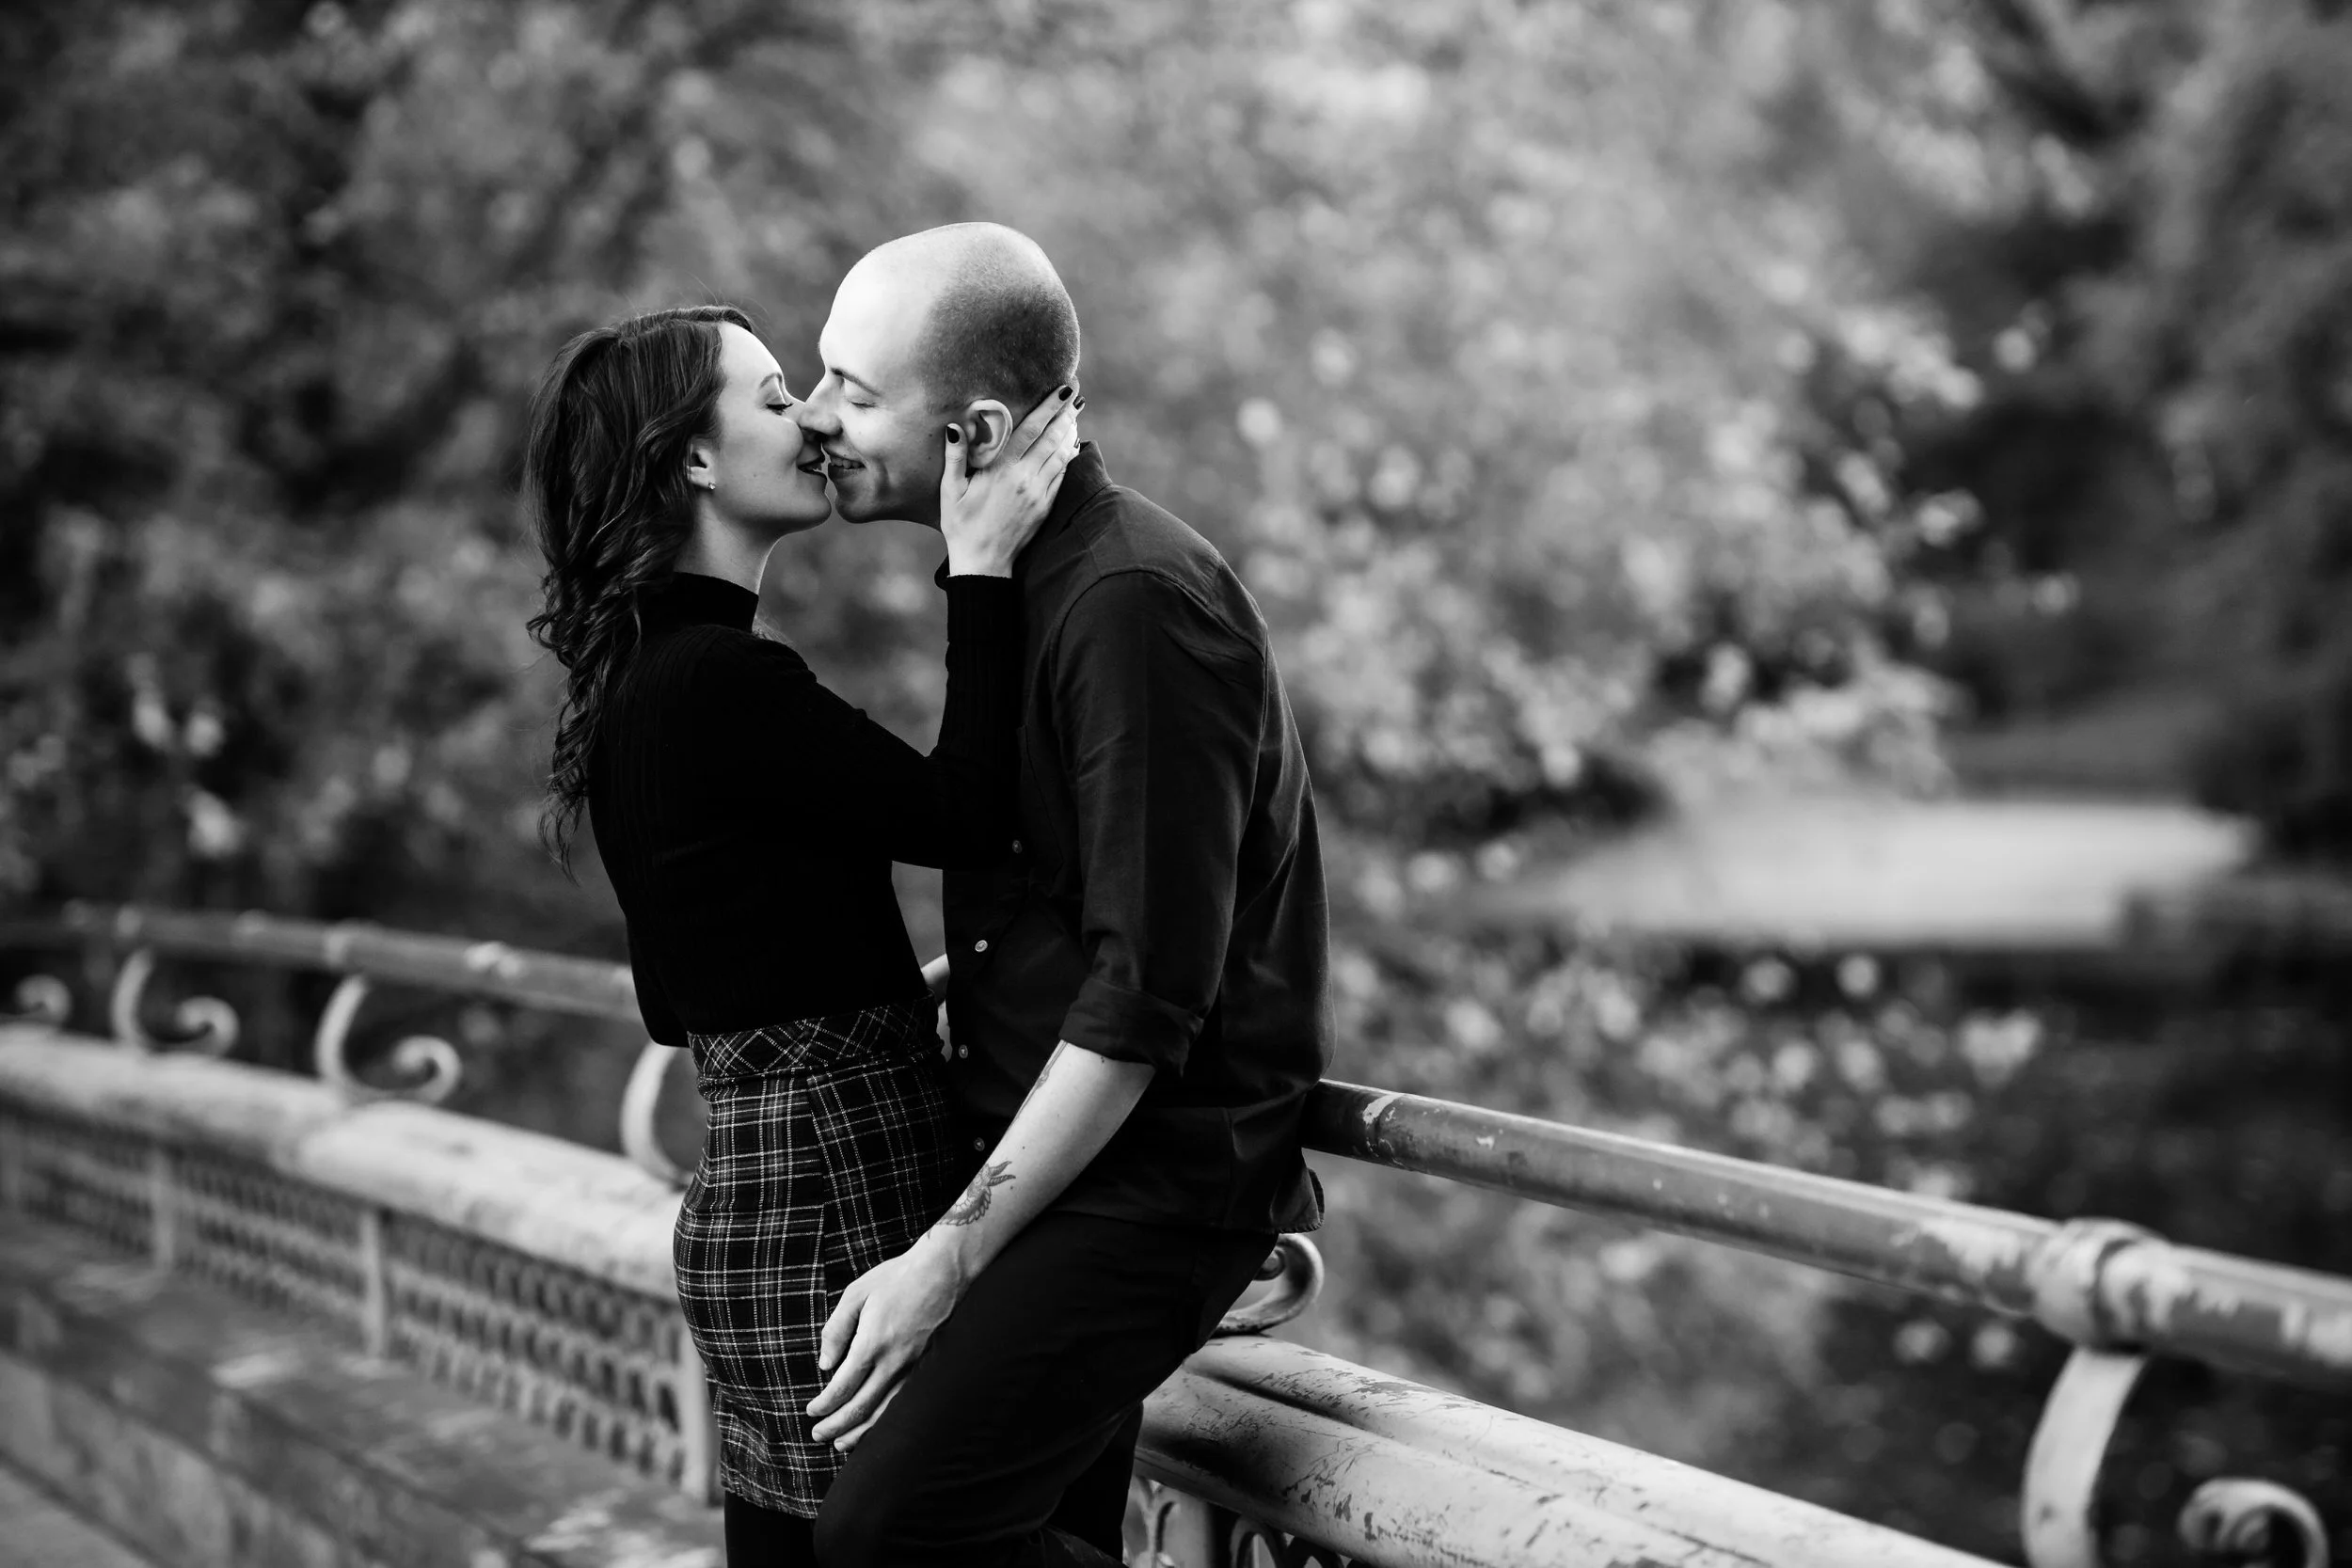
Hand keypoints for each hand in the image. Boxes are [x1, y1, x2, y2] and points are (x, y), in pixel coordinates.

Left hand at [806, 1234, 969, 1445]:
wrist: (946, 1269)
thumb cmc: (899, 1277)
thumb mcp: (857, 1293)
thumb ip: (836, 1329)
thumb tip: (825, 1364)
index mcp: (872, 1343)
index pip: (842, 1387)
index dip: (824, 1405)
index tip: (811, 1412)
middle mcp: (895, 1361)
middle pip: (860, 1407)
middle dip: (836, 1426)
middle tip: (818, 1436)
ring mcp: (916, 1366)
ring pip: (885, 1412)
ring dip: (861, 1432)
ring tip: (842, 1444)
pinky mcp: (930, 1366)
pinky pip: (905, 1404)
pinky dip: (887, 1421)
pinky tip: (877, 1426)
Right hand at [938, 384, 1080, 576]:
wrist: (983, 564)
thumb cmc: (960, 526)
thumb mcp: (950, 491)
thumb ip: (955, 457)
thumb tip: (955, 427)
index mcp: (1002, 470)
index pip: (1031, 430)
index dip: (1048, 408)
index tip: (1062, 390)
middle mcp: (1025, 479)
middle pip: (1052, 438)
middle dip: (1065, 414)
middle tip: (1074, 394)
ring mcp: (1039, 494)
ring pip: (1061, 456)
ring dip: (1069, 432)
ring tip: (1074, 414)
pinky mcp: (1045, 507)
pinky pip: (1062, 476)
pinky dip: (1068, 457)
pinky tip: (1071, 446)